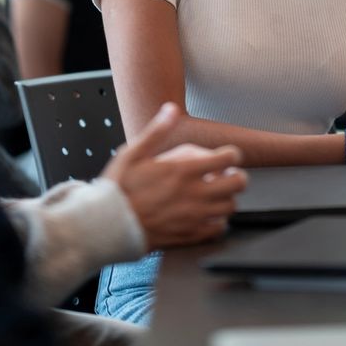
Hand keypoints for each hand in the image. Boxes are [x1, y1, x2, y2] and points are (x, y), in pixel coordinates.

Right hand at [102, 103, 246, 250]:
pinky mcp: (189, 236)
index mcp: (183, 170)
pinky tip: (205, 215)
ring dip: (227, 198)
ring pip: (231, 207)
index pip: (228, 158)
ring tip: (214, 194)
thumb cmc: (118, 189)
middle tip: (224, 175)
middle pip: (238, 184)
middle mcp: (194, 194)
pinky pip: (218, 230)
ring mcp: (194, 217)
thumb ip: (157, 130)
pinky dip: (217, 221)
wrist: (107, 226)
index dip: (231, 154)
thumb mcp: (133, 152)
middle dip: (236, 176)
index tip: (224, 156)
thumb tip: (171, 109)